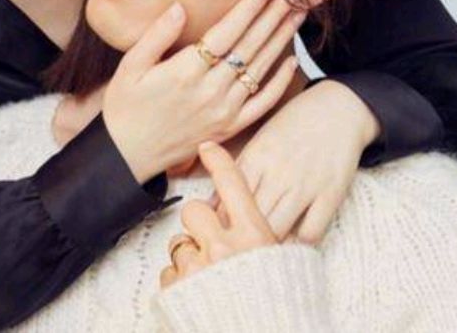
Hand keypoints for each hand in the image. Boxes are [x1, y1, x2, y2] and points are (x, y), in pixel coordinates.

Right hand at [102, 0, 305, 183]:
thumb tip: (179, 7)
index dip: (249, 7)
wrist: (127, 156)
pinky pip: (262, 103)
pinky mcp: (229, 127)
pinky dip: (280, 82)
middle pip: (249, 45)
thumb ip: (157, 35)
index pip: (227, 31)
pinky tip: (292, 61)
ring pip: (260, 68)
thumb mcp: (130, 66)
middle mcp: (209, 90)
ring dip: (280, 40)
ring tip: (297, 15)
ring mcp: (223, 110)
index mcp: (185, 71)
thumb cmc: (125, 107)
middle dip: (272, 15)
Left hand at [159, 141, 276, 288]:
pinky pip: (169, 275)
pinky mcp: (178, 294)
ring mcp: (198, 271)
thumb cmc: (279, 309)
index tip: (208, 148)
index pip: (232, 183)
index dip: (218, 160)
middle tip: (211, 239)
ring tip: (210, 277)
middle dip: (199, 221)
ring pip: (178, 244)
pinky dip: (180, 284)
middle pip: (194, 210)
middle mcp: (224, 249)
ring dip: (190, 257)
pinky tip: (198, 294)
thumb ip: (265, 238)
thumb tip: (252, 222)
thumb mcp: (287, 265)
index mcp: (254, 237)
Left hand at [212, 79, 380, 243]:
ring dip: (265, 245)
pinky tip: (290, 244)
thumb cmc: (293, 125)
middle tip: (233, 251)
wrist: (338, 109)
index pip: (226, 199)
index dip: (217, 222)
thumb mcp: (259, 141)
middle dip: (237, 239)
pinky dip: (297, 245)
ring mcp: (305, 185)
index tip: (214, 234)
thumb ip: (236, 171)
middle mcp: (278, 172)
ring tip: (258, 253)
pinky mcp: (330, 195)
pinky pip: (310, 233)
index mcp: (256, 156)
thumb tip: (209, 204)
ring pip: (276, 230)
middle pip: (248, 219)